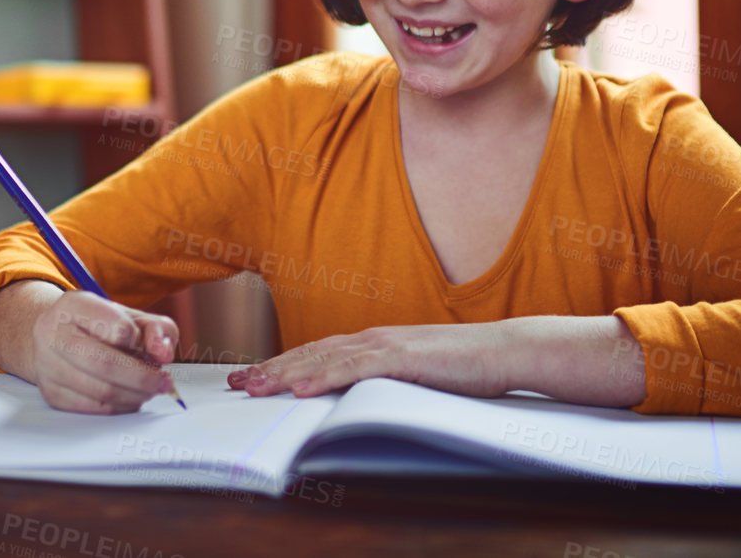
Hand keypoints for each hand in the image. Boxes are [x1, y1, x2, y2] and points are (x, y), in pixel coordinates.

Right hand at [29, 289, 180, 413]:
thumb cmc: (99, 325)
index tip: (154, 350)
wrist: (58, 336)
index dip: (141, 343)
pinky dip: (119, 407)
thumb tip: (163, 354)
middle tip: (163, 382)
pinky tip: (130, 397)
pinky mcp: (50, 392)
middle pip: (105, 364)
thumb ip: (156, 329)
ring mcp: (47, 365)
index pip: (116, 328)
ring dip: (134, 395)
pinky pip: (93, 408)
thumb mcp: (131, 316)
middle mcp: (53, 333)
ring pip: (100, 391)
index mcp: (74, 305)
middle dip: (142, 378)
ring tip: (149, 390)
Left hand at [227, 322, 513, 399]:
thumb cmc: (464, 367)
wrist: (504, 350)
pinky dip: (325, 378)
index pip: (318, 353)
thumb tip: (357, 401)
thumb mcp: (414, 377)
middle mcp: (373, 338)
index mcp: (375, 342)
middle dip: (271, 368)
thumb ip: (384, 382)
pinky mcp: (404, 359)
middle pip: (311, 353)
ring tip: (255, 387)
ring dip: (286, 374)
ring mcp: (387, 346)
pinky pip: (356, 369)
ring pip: (325, 360)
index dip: (282, 363)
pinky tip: (301, 389)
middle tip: (236, 383)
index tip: (252, 376)